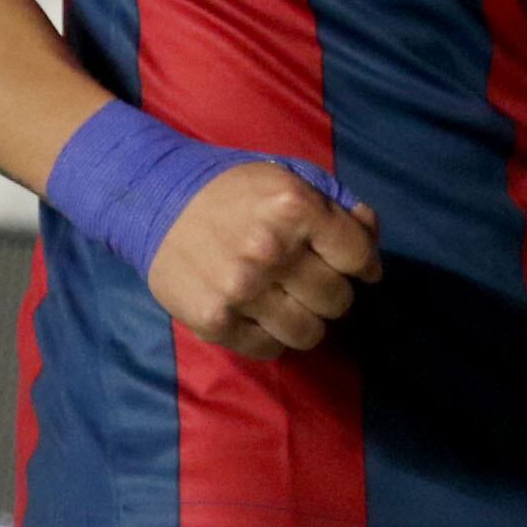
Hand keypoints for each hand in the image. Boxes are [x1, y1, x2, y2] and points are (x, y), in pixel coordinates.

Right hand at [147, 162, 382, 359]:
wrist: (155, 200)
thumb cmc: (233, 190)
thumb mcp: (289, 178)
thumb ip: (337, 205)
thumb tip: (371, 240)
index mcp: (295, 207)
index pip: (358, 256)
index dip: (361, 262)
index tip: (350, 264)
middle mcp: (270, 250)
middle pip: (338, 300)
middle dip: (332, 291)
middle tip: (311, 280)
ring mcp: (241, 290)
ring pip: (309, 333)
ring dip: (307, 320)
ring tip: (290, 302)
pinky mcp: (215, 321)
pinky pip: (270, 348)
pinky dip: (273, 335)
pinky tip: (261, 312)